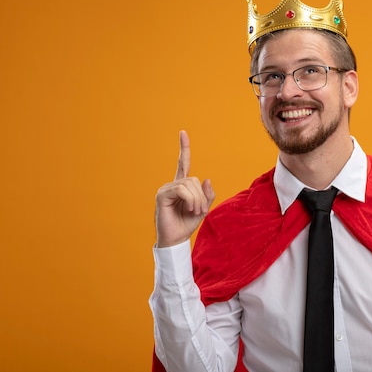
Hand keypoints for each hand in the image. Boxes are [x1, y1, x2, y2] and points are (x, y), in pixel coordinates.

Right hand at [154, 130, 214, 247]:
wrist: (176, 239)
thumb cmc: (187, 224)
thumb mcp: (204, 208)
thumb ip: (208, 194)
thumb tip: (207, 179)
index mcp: (182, 186)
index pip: (183, 163)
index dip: (184, 148)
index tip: (183, 133)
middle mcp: (173, 185)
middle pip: (194, 179)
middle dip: (202, 196)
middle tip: (200, 211)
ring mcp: (166, 189)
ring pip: (190, 184)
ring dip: (198, 200)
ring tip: (194, 212)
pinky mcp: (162, 195)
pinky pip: (182, 190)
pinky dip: (190, 200)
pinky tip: (189, 209)